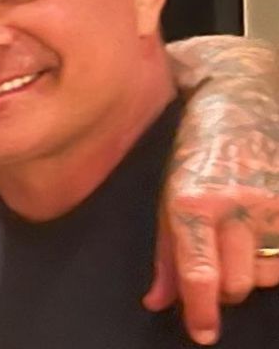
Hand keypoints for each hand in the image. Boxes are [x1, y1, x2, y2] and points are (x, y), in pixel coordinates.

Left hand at [143, 35, 278, 344]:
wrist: (239, 101)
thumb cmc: (193, 151)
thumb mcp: (166, 198)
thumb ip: (165, 254)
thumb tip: (158, 302)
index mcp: (191, 204)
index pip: (199, 273)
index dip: (201, 311)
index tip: (202, 334)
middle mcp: (235, 206)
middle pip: (237, 283)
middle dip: (224, 289)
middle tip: (214, 272)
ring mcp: (273, 204)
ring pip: (266, 274)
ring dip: (251, 271)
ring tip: (237, 241)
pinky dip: (273, 258)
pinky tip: (260, 236)